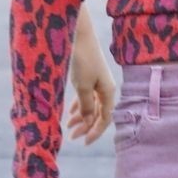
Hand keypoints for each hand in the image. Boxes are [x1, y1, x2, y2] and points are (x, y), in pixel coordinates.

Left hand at [65, 11, 115, 145]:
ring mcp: (97, 83)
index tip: (84, 142)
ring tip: (68, 126)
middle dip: (86, 126)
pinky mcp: (89, 77)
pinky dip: (79, 106)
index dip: (95, 132)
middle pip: (98, 114)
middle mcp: (105, 89)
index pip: (105, 118)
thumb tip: (88, 121)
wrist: (79, 35)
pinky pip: (86, 97)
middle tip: (72, 137)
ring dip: (81, 117)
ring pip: (91, 106)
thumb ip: (86, 105)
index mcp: (108, 92)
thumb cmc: (82, 59)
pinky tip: (71, 113)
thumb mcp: (83, 86)